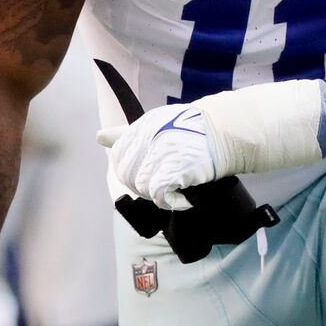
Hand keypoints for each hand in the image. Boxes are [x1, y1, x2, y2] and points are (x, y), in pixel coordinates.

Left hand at [98, 100, 222, 212]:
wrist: (226, 130)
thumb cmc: (193, 129)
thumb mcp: (157, 124)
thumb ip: (127, 134)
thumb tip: (99, 136)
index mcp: (141, 126)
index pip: (118, 154)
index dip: (129, 169)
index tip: (149, 172)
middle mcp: (148, 137)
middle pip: (125, 174)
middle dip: (140, 185)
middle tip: (162, 185)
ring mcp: (161, 152)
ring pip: (141, 186)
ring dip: (156, 195)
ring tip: (174, 190)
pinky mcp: (175, 167)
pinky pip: (158, 193)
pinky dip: (170, 201)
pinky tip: (183, 199)